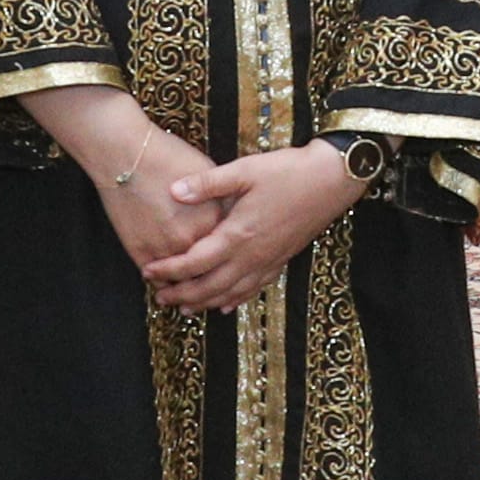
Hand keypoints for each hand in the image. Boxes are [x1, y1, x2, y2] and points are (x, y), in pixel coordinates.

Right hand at [27, 86, 226, 273]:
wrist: (125, 154)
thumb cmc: (166, 157)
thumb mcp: (208, 173)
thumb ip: (221, 200)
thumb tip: (230, 215)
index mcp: (215, 219)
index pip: (229, 247)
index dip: (227, 251)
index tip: (226, 254)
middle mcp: (194, 238)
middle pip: (209, 267)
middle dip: (211, 271)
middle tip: (210, 274)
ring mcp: (167, 249)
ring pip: (184, 278)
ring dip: (186, 279)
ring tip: (189, 282)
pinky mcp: (142, 253)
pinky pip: (158, 278)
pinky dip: (163, 279)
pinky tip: (165, 277)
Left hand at [141, 141, 371, 311]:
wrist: (332, 180)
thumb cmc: (288, 172)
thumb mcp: (245, 170)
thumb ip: (208, 183)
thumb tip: (174, 190)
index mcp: (238, 234)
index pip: (194, 262)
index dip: (169, 270)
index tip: (148, 272)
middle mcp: (252, 255)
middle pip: (210, 286)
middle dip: (182, 295)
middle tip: (160, 298)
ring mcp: (268, 261)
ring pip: (231, 293)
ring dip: (206, 303)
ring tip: (185, 309)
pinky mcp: (281, 260)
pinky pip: (254, 289)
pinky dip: (236, 300)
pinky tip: (226, 305)